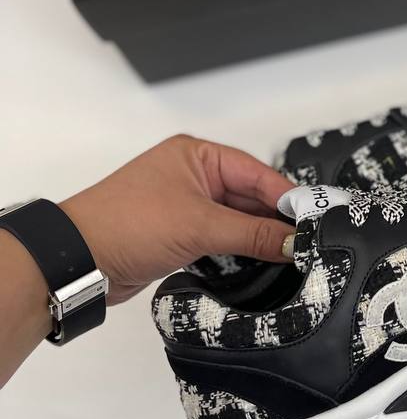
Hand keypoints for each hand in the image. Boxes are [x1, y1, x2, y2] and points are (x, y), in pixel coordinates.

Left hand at [60, 135, 294, 303]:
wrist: (78, 260)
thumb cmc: (123, 223)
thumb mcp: (200, 226)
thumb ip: (253, 234)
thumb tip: (293, 241)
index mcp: (197, 155)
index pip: (257, 174)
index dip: (287, 197)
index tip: (315, 220)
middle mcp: (194, 176)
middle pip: (251, 197)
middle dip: (276, 220)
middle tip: (308, 242)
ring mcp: (187, 206)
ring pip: (238, 221)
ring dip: (259, 238)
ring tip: (291, 254)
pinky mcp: (181, 235)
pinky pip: (223, 240)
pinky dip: (241, 251)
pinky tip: (261, 263)